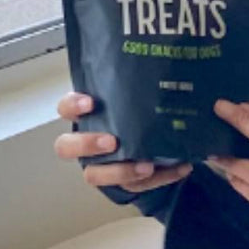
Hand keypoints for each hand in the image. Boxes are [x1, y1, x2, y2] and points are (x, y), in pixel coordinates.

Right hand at [53, 92, 190, 193]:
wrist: (151, 140)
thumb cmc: (136, 111)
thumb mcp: (135, 97)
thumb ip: (140, 87)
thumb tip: (169, 62)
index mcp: (86, 116)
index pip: (67, 108)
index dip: (73, 106)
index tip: (91, 102)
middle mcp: (86, 142)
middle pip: (66, 147)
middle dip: (87, 145)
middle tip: (112, 141)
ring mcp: (99, 165)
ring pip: (94, 175)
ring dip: (120, 172)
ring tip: (147, 166)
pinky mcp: (120, 183)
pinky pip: (135, 186)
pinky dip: (160, 178)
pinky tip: (182, 167)